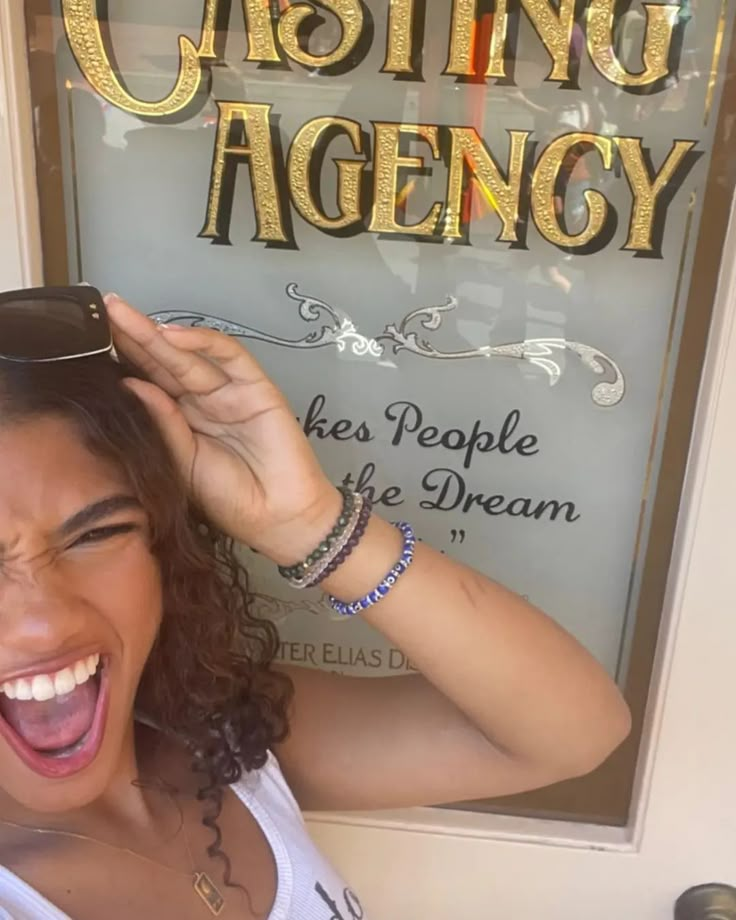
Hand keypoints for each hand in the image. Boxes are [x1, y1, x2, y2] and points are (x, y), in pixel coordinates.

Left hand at [105, 294, 341, 563]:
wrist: (277, 518)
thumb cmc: (229, 499)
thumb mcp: (181, 463)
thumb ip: (161, 423)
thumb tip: (130, 383)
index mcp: (182, 420)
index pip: (149, 381)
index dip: (123, 359)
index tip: (88, 340)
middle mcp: (203, 401)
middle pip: (164, 362)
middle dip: (134, 335)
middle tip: (104, 308)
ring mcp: (230, 392)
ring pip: (190, 356)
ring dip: (158, 334)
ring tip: (124, 314)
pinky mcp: (258, 388)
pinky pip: (230, 357)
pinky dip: (204, 342)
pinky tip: (172, 334)